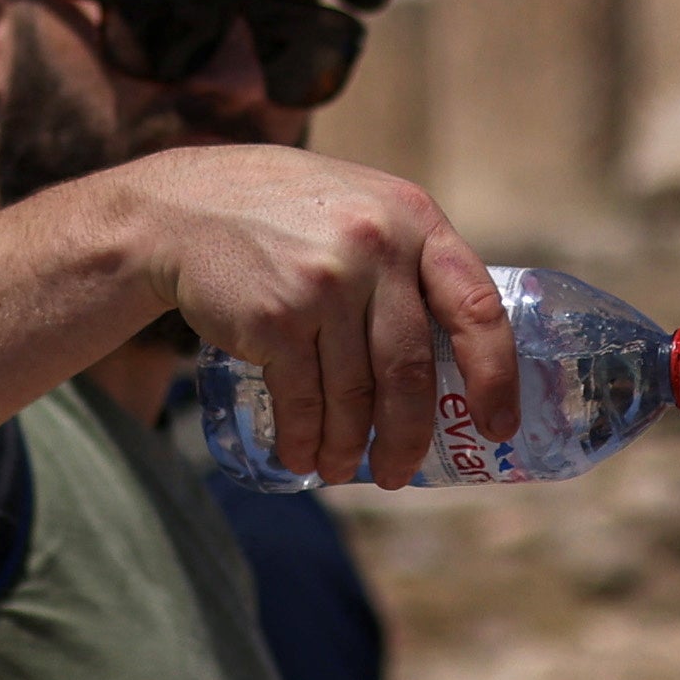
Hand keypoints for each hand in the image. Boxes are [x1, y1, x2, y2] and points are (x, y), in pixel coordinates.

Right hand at [86, 148, 517, 492]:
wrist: (182, 209)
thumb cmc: (285, 215)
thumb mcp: (362, 207)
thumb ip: (409, 257)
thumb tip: (456, 353)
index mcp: (414, 219)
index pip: (476, 307)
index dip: (494, 374)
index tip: (497, 425)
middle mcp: (376, 248)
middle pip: (410, 370)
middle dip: (407, 436)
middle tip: (398, 472)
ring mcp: (325, 283)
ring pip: (355, 394)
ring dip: (349, 446)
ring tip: (342, 467)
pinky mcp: (276, 318)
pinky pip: (304, 400)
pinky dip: (305, 440)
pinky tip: (303, 456)